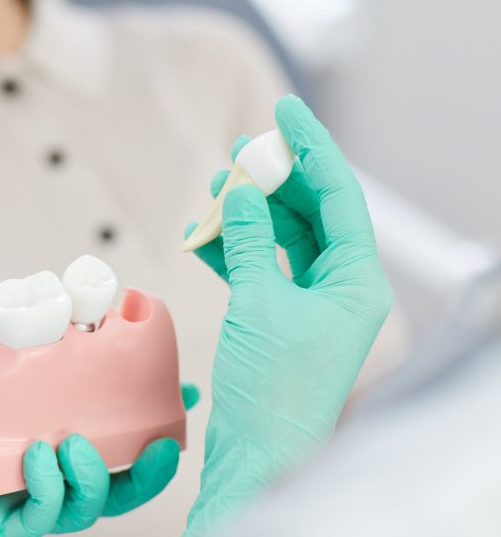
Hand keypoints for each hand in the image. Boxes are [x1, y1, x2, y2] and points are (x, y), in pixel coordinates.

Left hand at [0, 369, 199, 535]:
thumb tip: (32, 326)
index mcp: (27, 444)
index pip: (97, 434)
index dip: (141, 418)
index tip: (180, 389)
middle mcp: (30, 481)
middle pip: (109, 481)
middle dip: (150, 463)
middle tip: (168, 437)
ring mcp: (15, 509)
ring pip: (87, 508)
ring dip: (97, 475)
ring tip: (75, 443)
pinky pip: (44, 523)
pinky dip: (55, 491)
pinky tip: (42, 461)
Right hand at [183, 95, 391, 535]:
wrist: (258, 451)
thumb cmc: (273, 388)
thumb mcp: (259, 302)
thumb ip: (249, 241)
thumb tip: (238, 193)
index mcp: (356, 281)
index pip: (338, 196)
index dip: (312, 148)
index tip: (286, 109)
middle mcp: (340, 287)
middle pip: (311, 211)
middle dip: (275, 177)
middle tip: (243, 146)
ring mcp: (308, 301)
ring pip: (282, 236)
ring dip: (248, 211)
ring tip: (216, 182)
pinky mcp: (277, 315)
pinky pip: (259, 264)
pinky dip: (232, 247)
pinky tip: (204, 232)